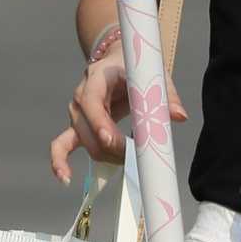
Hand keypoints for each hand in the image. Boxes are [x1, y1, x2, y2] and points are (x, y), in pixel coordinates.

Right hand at [48, 53, 187, 184]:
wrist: (118, 62)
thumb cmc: (136, 69)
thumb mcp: (152, 76)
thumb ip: (166, 96)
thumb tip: (179, 116)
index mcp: (97, 78)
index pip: (91, 103)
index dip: (100, 123)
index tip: (112, 140)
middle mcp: (81, 96)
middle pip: (89, 131)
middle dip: (113, 148)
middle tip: (139, 155)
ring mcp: (77, 114)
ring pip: (87, 143)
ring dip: (109, 157)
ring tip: (132, 161)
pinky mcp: (77, 127)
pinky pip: (62, 145)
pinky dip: (60, 162)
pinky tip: (66, 179)